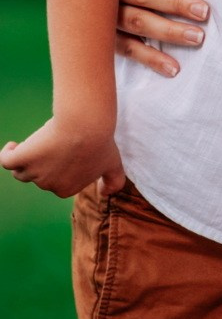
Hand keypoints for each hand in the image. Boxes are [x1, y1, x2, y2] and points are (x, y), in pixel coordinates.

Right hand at [0, 116, 125, 197]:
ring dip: (24, 161)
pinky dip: (7, 154)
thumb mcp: (113, 163)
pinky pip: (7, 161)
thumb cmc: (100, 142)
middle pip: (39, 175)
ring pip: (22, 171)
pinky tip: (14, 145)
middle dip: (44, 161)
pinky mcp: (22, 158)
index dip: (60, 166)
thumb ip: (114, 181)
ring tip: (32, 144)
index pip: (57, 181)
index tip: (65, 150)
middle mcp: (48, 185)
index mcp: (66, 189)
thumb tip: (105, 193)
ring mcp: (34, 173)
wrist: (86, 125)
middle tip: (56, 141)